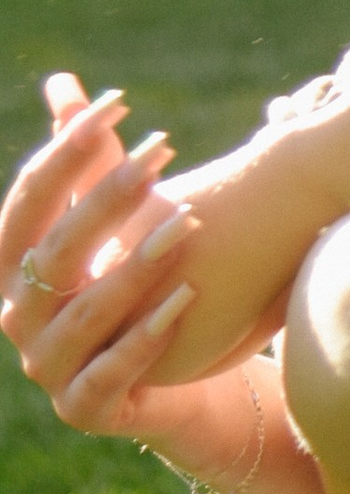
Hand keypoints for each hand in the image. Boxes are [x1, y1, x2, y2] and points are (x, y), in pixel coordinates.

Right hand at [0, 78, 224, 459]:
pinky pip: (112, 372)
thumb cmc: (130, 287)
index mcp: (12, 265)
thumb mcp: (108, 221)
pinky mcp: (85, 409)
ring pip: (86, 312)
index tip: (120, 101)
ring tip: (187, 223)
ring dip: (136, 266)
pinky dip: (146, 336)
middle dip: (107, 199)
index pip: (28, 200)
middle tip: (161, 155)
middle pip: (56, 251)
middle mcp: (18, 316)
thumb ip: (84, 159)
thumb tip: (65, 84)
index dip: (68, 149)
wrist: (163, 384)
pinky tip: (187, 297)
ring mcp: (48, 366)